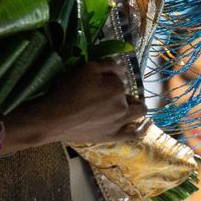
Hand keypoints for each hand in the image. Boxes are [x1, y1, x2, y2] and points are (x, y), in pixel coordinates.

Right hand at [13, 60, 146, 146]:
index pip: (119, 77)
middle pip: (128, 94)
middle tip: (106, 93)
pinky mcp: (113, 136)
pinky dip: (142, 128)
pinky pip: (134, 134)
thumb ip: (107, 65)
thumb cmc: (67, 91)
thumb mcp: (86, 68)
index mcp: (117, 86)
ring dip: (135, 105)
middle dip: (121, 91)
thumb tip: (121, 67)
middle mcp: (122, 104)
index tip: (97, 79)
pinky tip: (146, 125)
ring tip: (128, 105)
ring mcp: (120, 122)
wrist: (54, 118)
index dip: (108, 77)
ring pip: (138, 111)